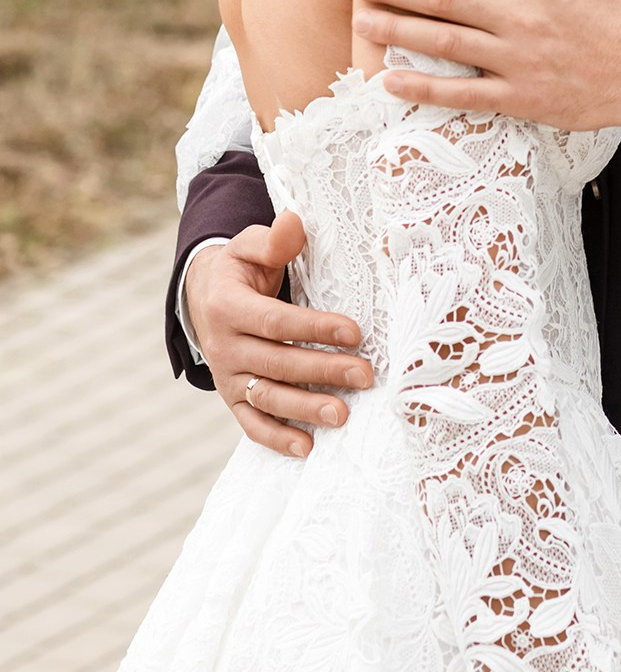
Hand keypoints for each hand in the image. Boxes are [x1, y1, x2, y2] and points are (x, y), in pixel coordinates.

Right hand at [185, 211, 373, 457]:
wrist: (203, 296)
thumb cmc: (241, 268)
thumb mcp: (251, 245)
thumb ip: (274, 239)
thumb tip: (294, 223)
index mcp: (228, 306)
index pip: (277, 321)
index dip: (315, 327)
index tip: (355, 332)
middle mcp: (224, 346)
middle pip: (278, 362)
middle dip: (323, 370)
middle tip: (365, 375)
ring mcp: (227, 377)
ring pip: (267, 397)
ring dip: (305, 409)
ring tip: (343, 414)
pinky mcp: (232, 398)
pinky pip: (251, 424)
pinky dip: (276, 439)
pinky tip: (308, 448)